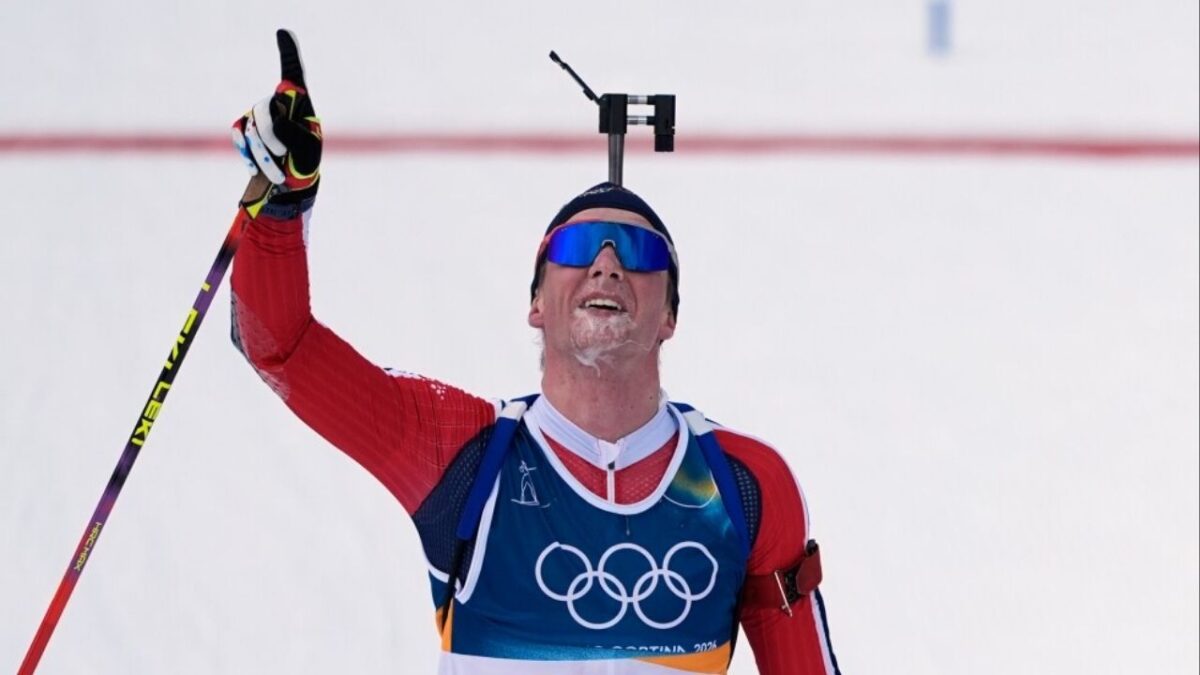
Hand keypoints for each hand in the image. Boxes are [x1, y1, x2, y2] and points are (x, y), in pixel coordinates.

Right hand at [232, 29, 321, 217]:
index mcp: (299, 102)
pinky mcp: (246, 128)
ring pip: (251, 127)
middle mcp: (277, 103)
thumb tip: (274, 121)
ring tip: (277, 172)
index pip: (292, 72)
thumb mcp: (308, 149)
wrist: (290, 184)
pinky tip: (254, 167)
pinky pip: (239, 133)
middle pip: (264, 109)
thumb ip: (295, 134)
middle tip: (282, 156)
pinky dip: (246, 152)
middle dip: (270, 136)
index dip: (287, 51)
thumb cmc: (305, 162)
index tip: (282, 31)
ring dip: (262, 153)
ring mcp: (260, 115)